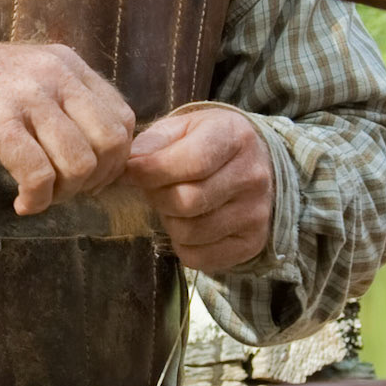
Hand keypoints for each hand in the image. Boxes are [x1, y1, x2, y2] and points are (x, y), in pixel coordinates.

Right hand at [0, 42, 135, 214]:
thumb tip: (112, 155)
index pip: (122, 119)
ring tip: (43, 195)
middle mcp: (55, 76)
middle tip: (68, 190)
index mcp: (70, 65)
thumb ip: (75, 103)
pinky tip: (23, 203)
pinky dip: (37, 199)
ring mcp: (27, 97)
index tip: (91, 177)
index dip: (115, 160)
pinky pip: (37, 173)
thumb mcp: (38, 79)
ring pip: (78, 162)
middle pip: (109, 143)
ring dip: (65, 193)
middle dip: (95, 180)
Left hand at [122, 107, 272, 272]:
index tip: (129, 172)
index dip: (151, 171)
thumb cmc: (207, 144)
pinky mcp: (251, 243)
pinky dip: (182, 245)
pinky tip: (186, 224)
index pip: (192, 162)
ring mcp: (256, 213)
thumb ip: (154, 142)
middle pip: (188, 201)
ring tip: (172, 205)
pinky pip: (200, 258)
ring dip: (169, 221)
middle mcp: (252, 177)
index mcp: (235, 138)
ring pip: (190, 232)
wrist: (255, 164)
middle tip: (152, 189)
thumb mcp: (183, 127)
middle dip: (157, 197)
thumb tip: (129, 165)